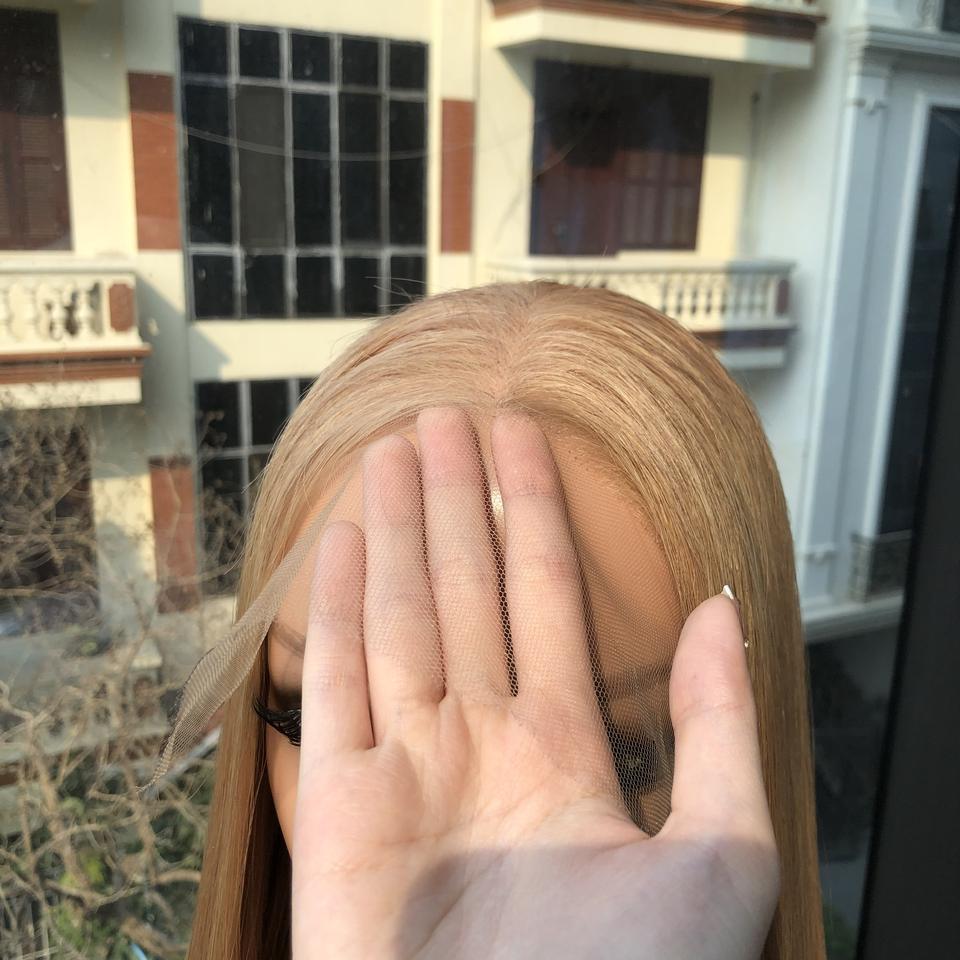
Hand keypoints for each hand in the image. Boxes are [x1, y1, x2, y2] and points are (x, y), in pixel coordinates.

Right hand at [291, 408, 778, 958]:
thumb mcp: (720, 852)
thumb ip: (719, 725)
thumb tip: (716, 611)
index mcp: (562, 747)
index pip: (544, 593)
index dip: (534, 512)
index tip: (525, 437)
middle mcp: (480, 741)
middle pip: (466, 588)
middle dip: (456, 500)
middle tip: (447, 415)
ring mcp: (408, 767)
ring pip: (401, 616)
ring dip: (398, 530)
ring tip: (396, 449)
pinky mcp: (344, 807)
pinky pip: (337, 685)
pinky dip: (336, 609)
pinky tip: (344, 541)